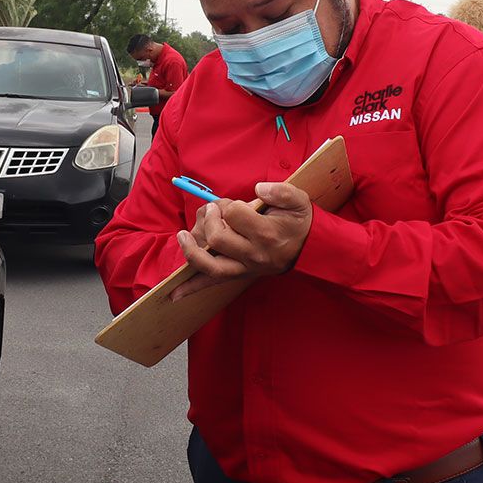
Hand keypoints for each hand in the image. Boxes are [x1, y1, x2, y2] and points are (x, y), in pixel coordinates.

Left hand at [169, 181, 313, 301]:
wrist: (309, 249)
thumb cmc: (298, 222)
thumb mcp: (299, 200)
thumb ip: (282, 191)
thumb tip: (258, 189)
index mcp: (266, 233)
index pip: (234, 214)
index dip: (228, 204)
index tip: (235, 203)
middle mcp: (253, 254)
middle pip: (217, 238)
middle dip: (210, 218)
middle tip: (214, 210)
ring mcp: (244, 268)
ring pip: (210, 265)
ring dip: (191, 250)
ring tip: (183, 235)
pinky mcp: (238, 275)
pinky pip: (212, 282)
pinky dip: (191, 287)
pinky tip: (174, 293)